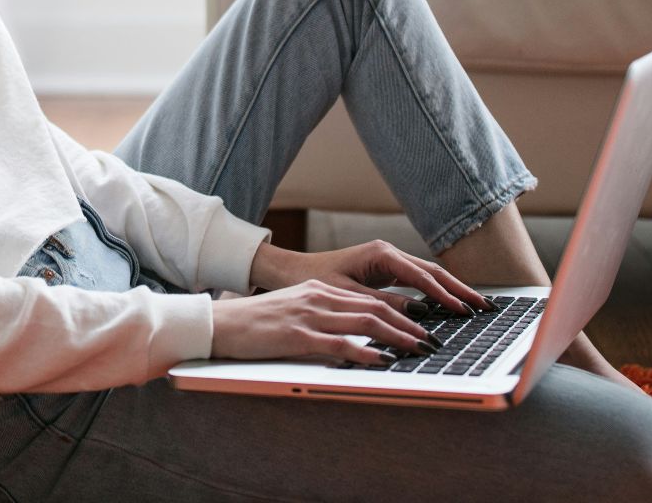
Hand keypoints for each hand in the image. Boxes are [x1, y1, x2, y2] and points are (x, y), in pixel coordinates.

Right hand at [210, 279, 441, 362]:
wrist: (219, 324)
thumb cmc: (254, 323)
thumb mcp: (293, 312)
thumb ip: (321, 318)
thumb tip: (352, 336)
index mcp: (319, 290)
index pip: (369, 299)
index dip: (400, 312)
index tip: (421, 326)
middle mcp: (318, 297)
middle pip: (375, 308)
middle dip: (409, 325)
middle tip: (432, 341)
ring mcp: (309, 315)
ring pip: (365, 322)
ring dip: (397, 337)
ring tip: (419, 350)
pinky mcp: (297, 336)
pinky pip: (339, 343)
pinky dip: (366, 351)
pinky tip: (383, 360)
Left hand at [252, 238, 492, 318]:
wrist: (292, 272)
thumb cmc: (314, 281)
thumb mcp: (347, 296)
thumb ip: (382, 304)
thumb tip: (418, 315)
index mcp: (381, 254)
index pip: (422, 277)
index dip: (445, 296)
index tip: (464, 311)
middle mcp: (388, 253)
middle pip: (433, 272)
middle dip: (460, 290)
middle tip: (485, 307)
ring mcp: (389, 260)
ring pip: (428, 276)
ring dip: (452, 291)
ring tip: (476, 307)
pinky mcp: (386, 270)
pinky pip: (418, 281)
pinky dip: (436, 293)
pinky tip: (451, 306)